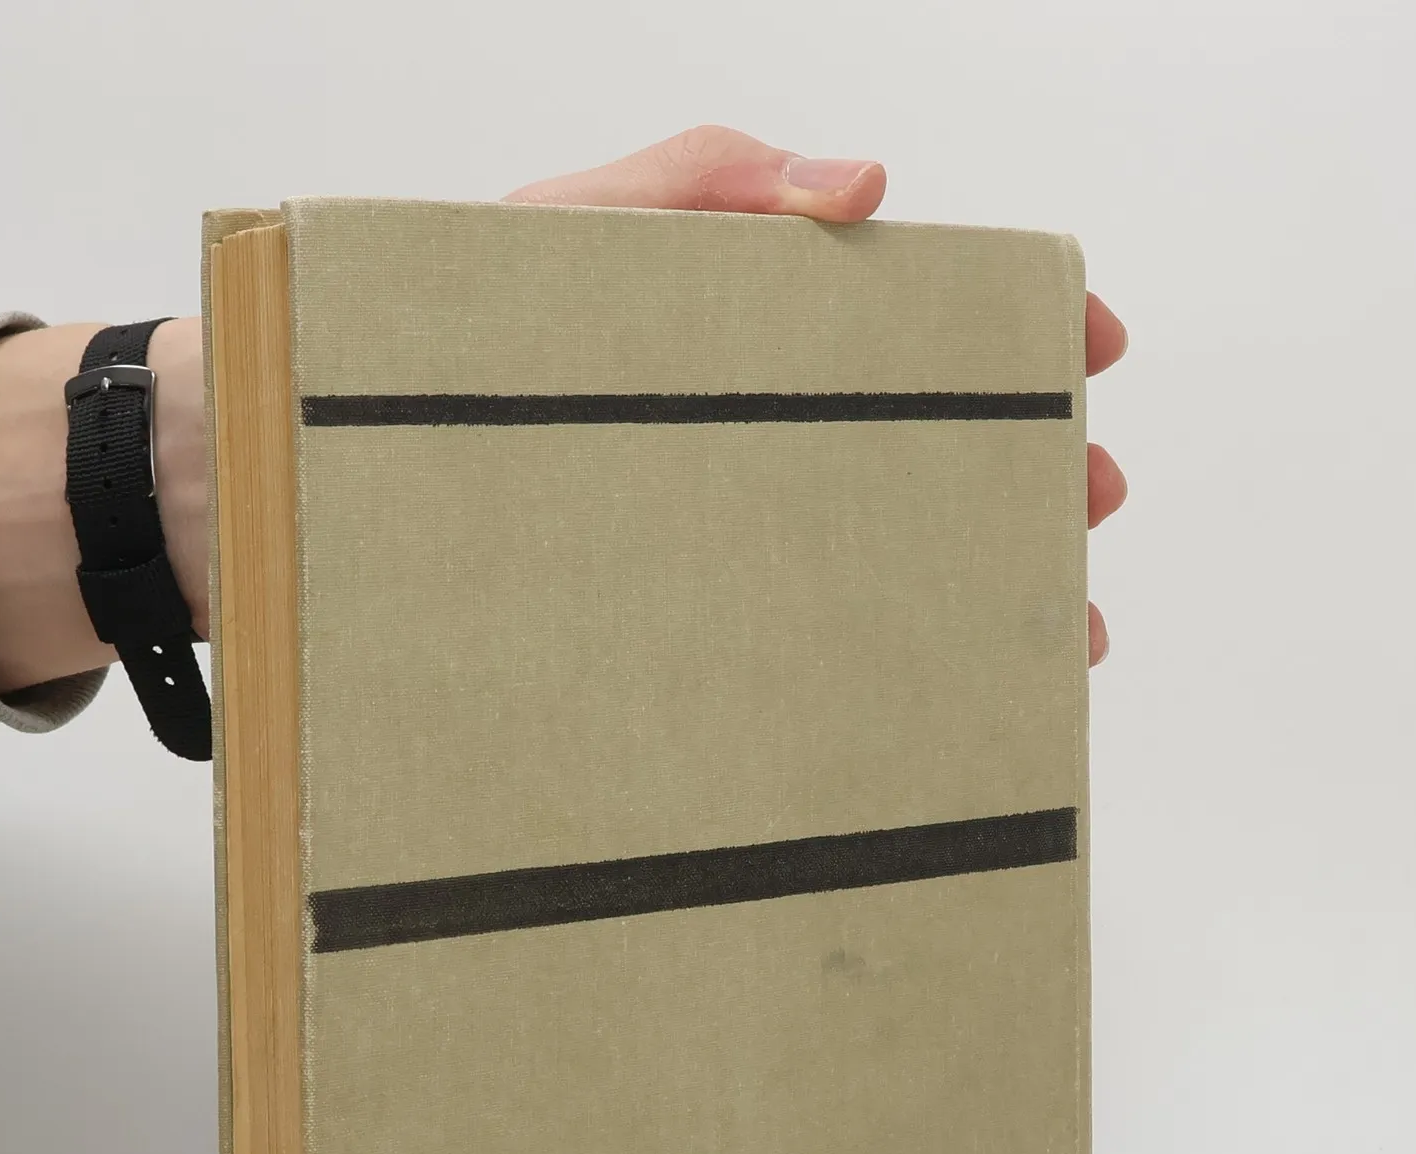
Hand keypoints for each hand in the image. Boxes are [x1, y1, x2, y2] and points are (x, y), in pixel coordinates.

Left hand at [507, 125, 1127, 665]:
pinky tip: (925, 708)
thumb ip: (714, 183)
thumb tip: (868, 183)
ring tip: (1049, 632)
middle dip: (1027, 468)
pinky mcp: (680, 620)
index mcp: (754, 327)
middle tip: (1089, 496)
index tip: (1092, 348)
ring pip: (881, 559)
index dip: (1015, 328)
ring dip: (979, 588)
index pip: (917, 317)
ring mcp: (724, 529)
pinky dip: (872, 676)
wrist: (323, 445)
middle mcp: (756, 432)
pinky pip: (795, 650)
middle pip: (926, 443)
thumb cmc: (448, 320)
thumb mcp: (584, 224)